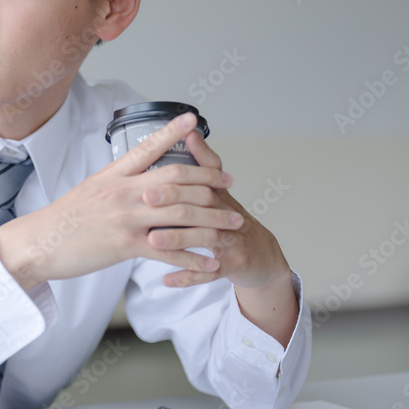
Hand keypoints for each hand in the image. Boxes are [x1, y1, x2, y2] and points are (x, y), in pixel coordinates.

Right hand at [0, 112, 240, 290]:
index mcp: (113, 175)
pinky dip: (194, 258)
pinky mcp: (125, 245)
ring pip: (181, 215)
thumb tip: (137, 175)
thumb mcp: (89, 190)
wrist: (39, 242)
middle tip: (230, 181)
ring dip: (214, 219)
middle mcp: (123, 192)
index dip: (172, 132)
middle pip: (176, 180)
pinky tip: (211, 262)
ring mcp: (125, 218)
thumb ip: (116, 182)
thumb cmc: (63, 219)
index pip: (147, 147)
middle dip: (209, 181)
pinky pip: (169, 251)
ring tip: (234, 221)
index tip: (193, 119)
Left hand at [151, 130, 289, 289]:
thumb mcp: (218, 188)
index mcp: (218, 194)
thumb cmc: (229, 217)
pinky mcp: (234, 265)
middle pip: (203, 205)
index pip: (202, 177)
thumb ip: (202, 161)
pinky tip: (166, 280)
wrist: (261, 255)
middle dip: (173, 202)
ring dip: (178, 240)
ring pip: (205, 239)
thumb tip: (189, 129)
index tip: (152, 173)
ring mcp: (232, 241)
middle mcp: (228, 214)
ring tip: (153, 240)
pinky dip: (187, 276)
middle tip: (146, 200)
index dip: (179, 174)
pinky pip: (209, 273)